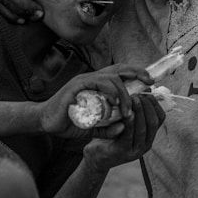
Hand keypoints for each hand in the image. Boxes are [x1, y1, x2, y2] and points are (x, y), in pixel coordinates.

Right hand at [40, 64, 154, 138]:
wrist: (46, 123)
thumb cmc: (69, 122)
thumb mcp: (93, 127)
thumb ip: (107, 128)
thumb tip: (123, 127)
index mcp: (98, 84)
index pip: (120, 73)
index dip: (136, 74)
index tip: (150, 81)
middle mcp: (93, 78)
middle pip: (119, 69)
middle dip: (137, 73)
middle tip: (149, 83)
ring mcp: (85, 80)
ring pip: (111, 77)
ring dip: (123, 92)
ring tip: (128, 108)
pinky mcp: (77, 86)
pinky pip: (97, 83)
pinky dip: (109, 91)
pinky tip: (115, 102)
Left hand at [83, 94, 165, 170]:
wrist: (97, 156)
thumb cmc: (112, 135)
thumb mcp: (126, 122)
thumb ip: (135, 111)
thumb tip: (143, 89)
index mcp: (149, 136)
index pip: (159, 118)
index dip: (155, 104)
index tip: (148, 92)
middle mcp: (145, 144)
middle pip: (153, 123)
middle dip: (147, 106)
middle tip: (140, 94)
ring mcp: (135, 150)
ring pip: (143, 129)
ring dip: (140, 112)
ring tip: (134, 98)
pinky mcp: (123, 152)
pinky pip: (129, 136)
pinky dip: (130, 123)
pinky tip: (128, 113)